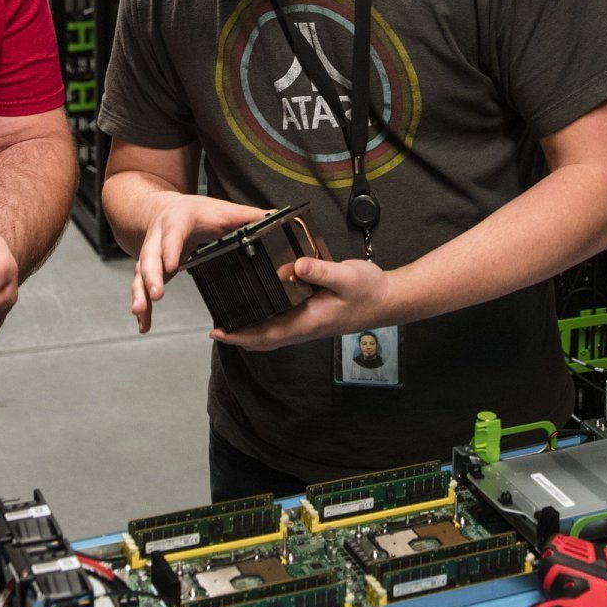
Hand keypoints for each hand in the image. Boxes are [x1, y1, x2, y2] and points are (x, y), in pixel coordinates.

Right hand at [131, 195, 270, 333]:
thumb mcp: (221, 209)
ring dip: (140, 293)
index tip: (172, 265)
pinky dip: (143, 308)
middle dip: (151, 277)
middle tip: (156, 295)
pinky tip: (143, 325)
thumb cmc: (196, 211)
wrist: (165, 209)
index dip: (170, 249)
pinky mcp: (149, 270)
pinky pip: (141, 289)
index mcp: (177, 220)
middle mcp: (158, 237)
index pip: (172, 234)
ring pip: (141, 274)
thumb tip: (273, 217)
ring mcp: (151, 254)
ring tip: (140, 312)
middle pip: (150, 256)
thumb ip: (246, 216)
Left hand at [213, 257, 402, 350]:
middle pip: (264, 339)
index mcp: (308, 322)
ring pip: (272, 332)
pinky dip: (266, 318)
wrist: (388, 299)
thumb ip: (320, 271)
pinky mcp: (312, 316)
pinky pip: (282, 322)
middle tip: (217, 327)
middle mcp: (305, 327)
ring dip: (251, 328)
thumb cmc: (370, 291)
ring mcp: (308, 324)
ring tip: (231, 315)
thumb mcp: (345, 276)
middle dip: (239, 336)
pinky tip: (260, 304)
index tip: (219, 333)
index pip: (266, 336)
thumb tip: (294, 266)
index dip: (240, 337)